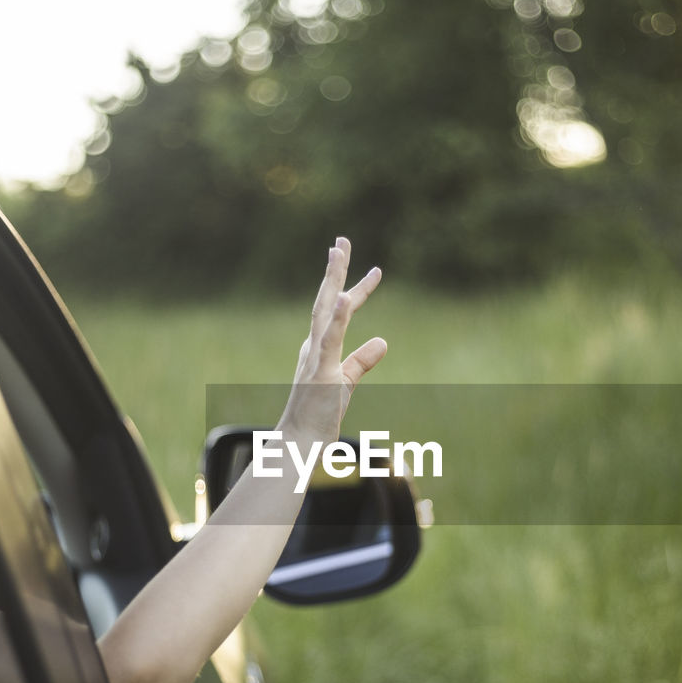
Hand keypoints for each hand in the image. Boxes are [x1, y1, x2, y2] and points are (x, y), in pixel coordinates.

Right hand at [279, 236, 386, 447]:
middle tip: (341, 240)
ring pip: (324, 311)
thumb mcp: (346, 382)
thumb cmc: (319, 414)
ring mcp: (315, 357)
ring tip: (338, 252)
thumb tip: (383, 341)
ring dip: (331, 281)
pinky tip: (346, 297)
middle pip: (326, 300)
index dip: (355, 288)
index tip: (373, 269)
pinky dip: (337, 318)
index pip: (340, 311)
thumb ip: (363, 361)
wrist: (299, 442)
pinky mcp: (321, 372)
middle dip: (335, 269)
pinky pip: (329, 340)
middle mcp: (314, 346)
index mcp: (320, 347)